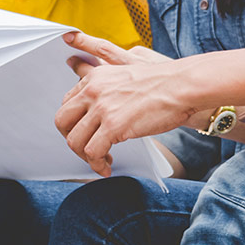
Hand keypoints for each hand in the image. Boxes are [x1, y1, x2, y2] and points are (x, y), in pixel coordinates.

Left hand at [55, 32, 197, 176]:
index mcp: (95, 77)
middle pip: (62, 121)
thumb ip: (108, 88)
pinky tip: (106, 167)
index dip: (73, 124)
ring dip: (85, 157)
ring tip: (100, 161)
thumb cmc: (162, 84)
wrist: (182, 86)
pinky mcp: (113, 125)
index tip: (85, 134)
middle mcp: (93, 89)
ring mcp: (102, 107)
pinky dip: (96, 165)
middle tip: (86, 150)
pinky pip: (92, 152)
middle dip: (71, 140)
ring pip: (74, 140)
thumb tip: (100, 110)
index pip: (67, 103)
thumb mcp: (127, 77)